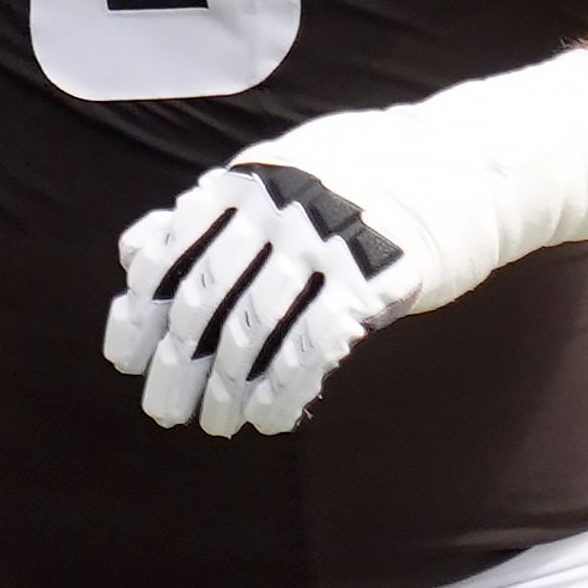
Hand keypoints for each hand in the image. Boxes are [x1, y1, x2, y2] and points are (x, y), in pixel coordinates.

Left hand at [102, 50, 587, 435]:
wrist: (462, 164)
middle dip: (178, 366)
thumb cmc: (354, 175)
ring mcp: (322, 245)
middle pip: (202, 304)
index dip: (139, 315)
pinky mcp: (373, 278)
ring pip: (252, 332)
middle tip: (164, 410)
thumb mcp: (271, 175)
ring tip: (217, 423)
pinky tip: (272, 419)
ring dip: (228, 389)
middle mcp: (272, 213)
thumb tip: (135, 254)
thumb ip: (205, 215)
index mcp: (239, 187)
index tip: (125, 359)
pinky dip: (283, 389)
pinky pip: (312, 347)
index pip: (167, 258)